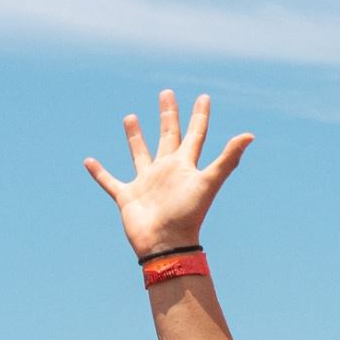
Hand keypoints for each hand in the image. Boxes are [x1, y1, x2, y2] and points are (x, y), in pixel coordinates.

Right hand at [85, 91, 253, 259]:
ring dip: (135, 137)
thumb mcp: (209, 182)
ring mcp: (147, 183)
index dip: (200, 116)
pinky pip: (110, 182)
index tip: (204, 97)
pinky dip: (99, 173)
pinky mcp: (127, 196)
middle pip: (168, 137)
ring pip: (140, 154)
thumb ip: (228, 159)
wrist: (167, 244)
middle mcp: (166, 171)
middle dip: (168, 116)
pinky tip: (89, 161)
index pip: (196, 135)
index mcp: (185, 166)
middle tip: (167, 94)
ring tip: (130, 116)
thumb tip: (250, 135)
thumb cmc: (188, 214)